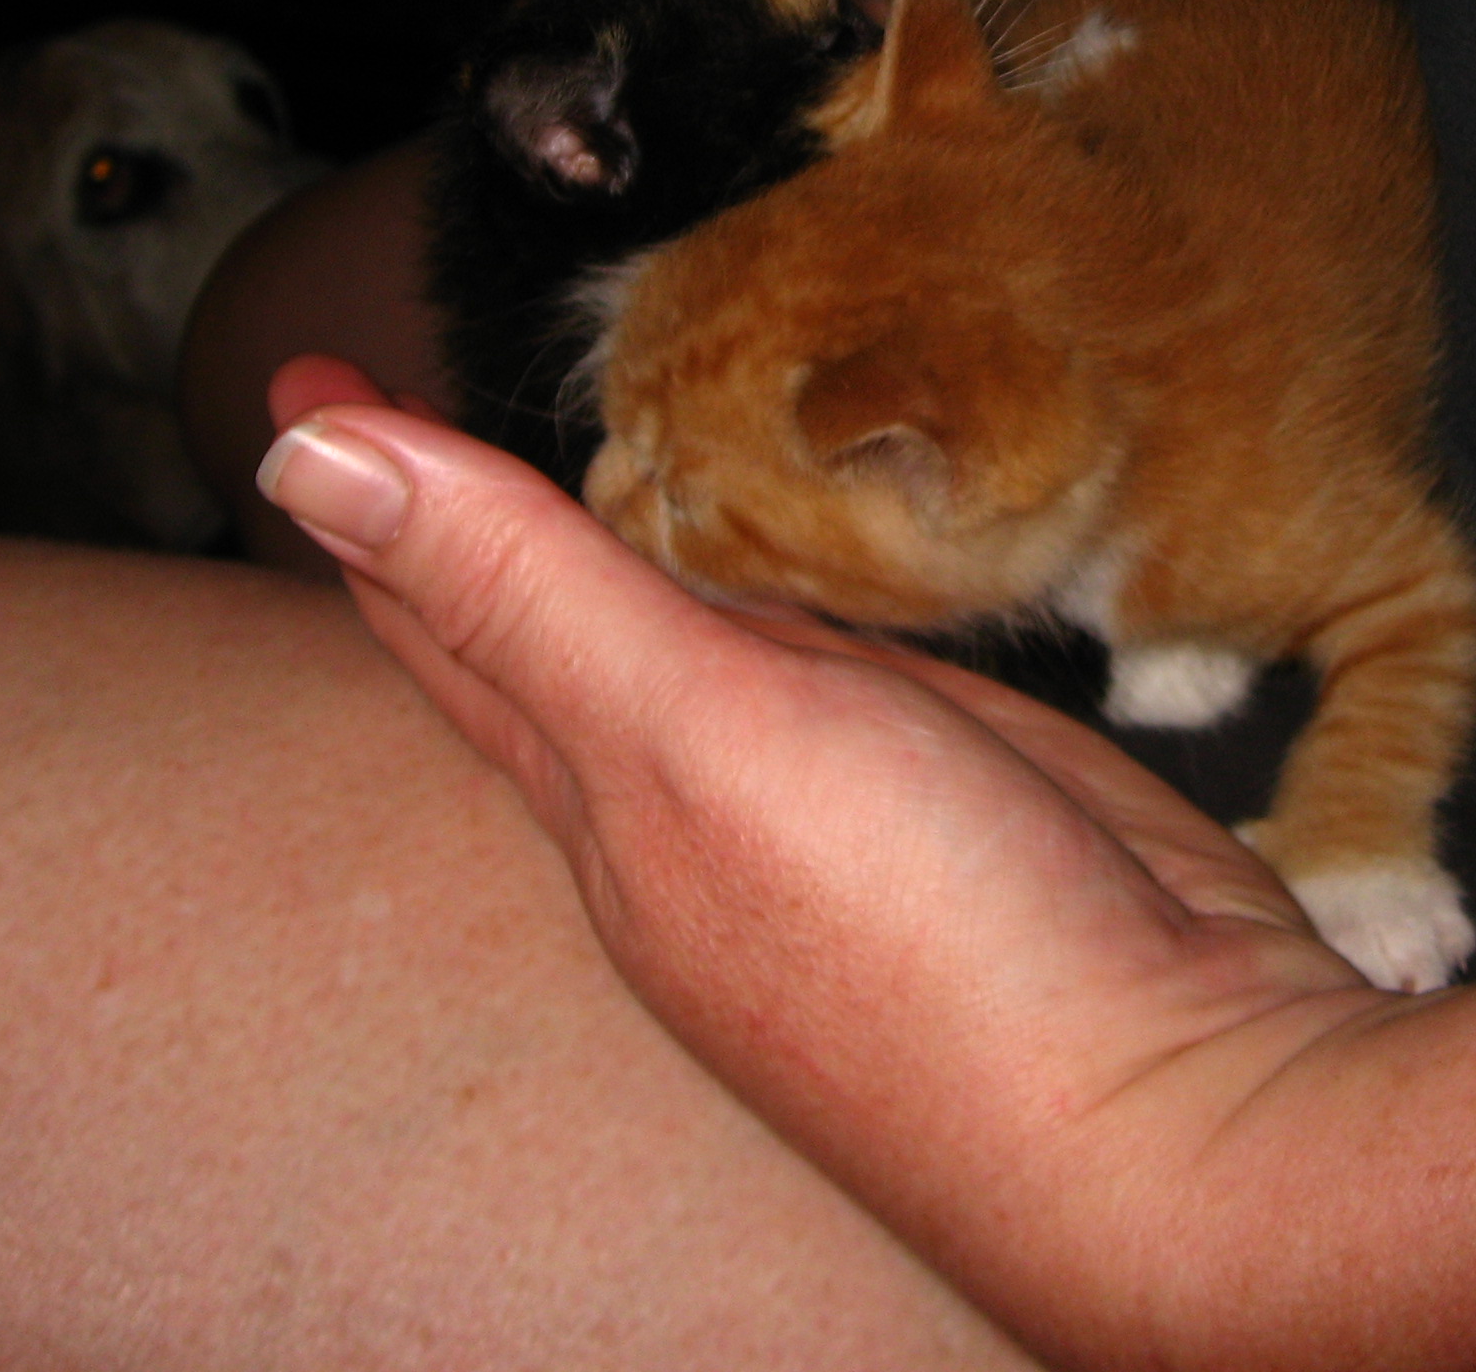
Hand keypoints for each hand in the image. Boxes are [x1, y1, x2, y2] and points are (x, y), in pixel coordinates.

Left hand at [258, 356, 1391, 1364]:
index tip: (300, 376)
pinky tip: (785, 552)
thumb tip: (307, 457)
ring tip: (568, 457)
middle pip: (544, 625)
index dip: (369, 493)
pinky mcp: (953, 777)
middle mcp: (696, 789)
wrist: (1176, 1098)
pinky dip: (778, 581)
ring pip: (690, 634)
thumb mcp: (693, 734)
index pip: (446, 612)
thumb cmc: (921, 941)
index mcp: (605, 786)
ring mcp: (829, 788)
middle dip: (462, 513)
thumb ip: (520, 589)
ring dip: (619, 542)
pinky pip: (830, 650)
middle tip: (394, 398)